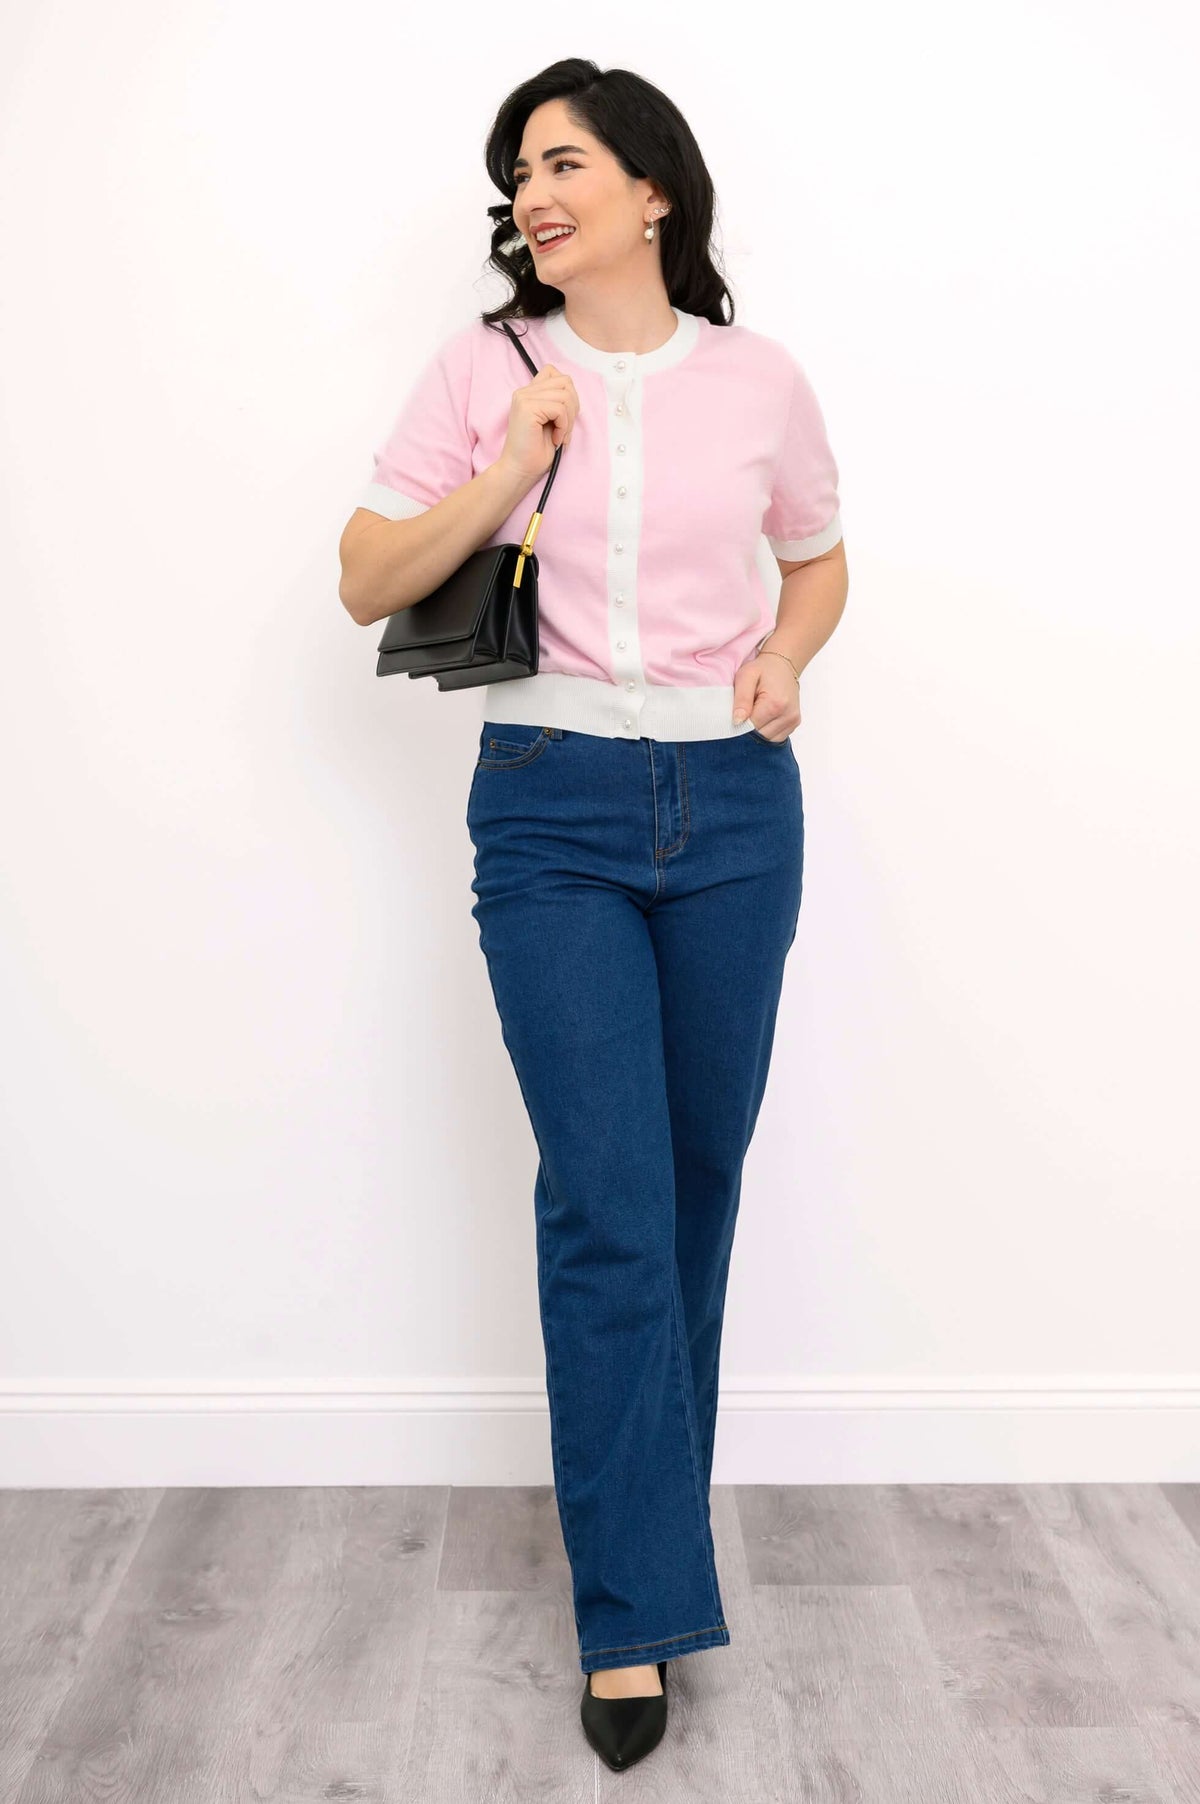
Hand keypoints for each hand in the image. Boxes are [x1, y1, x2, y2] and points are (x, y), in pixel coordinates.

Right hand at [497, 361, 579, 483]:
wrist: (521, 471)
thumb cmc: (536, 452)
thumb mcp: (552, 421)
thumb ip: (557, 402)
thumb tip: (573, 392)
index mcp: (529, 393)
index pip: (554, 372)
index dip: (567, 392)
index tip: (564, 416)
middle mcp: (524, 392)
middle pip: (565, 381)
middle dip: (573, 407)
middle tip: (565, 429)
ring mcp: (524, 398)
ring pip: (565, 395)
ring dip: (569, 420)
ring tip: (560, 436)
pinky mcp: (527, 408)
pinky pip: (560, 409)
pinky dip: (564, 426)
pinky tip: (555, 439)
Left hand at [731, 650, 800, 739]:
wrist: (783, 665)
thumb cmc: (763, 670)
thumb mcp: (746, 676)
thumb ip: (741, 699)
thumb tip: (737, 722)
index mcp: (775, 704)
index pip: (750, 727)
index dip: (740, 723)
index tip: (737, 712)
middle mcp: (788, 715)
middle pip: (759, 736)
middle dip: (749, 727)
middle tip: (747, 710)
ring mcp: (793, 721)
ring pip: (767, 740)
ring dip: (758, 730)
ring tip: (757, 711)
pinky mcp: (794, 724)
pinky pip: (776, 738)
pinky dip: (767, 731)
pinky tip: (765, 717)